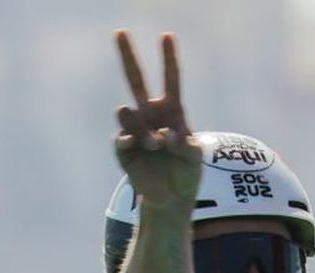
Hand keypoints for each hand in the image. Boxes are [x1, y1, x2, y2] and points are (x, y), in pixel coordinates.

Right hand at [112, 30, 200, 213]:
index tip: (167, 36)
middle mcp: (150, 116)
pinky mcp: (123, 149)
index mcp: (172, 113)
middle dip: (129, 57)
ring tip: (155, 143)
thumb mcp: (194, 157)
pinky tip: (137, 146)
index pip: (170, 81)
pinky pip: (122, 140)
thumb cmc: (186, 174)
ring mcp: (134, 130)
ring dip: (139, 125)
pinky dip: (131, 142)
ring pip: (128, 114)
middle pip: (137, 82)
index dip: (169, 59)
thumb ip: (183, 143)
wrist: (172, 199)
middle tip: (120, 32)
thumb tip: (162, 135)